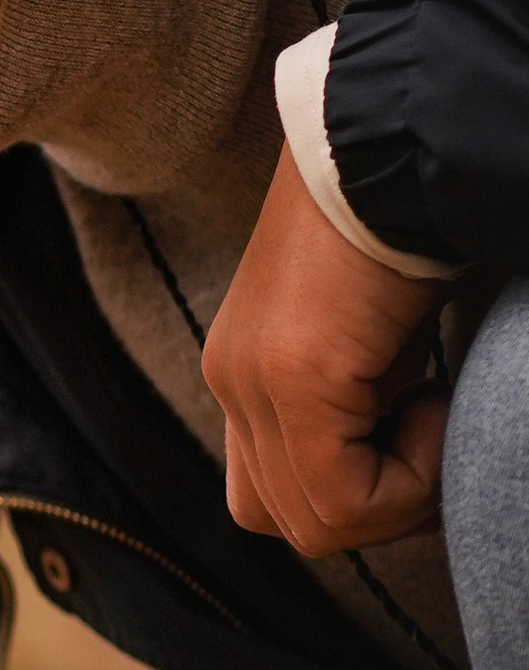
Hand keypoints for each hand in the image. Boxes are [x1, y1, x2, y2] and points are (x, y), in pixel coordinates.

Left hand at [203, 146, 450, 553]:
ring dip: (400, 493)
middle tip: (432, 430)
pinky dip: (410, 479)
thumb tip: (402, 459)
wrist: (400, 146)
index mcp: (245, 369)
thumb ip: (365, 399)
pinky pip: (345, 497)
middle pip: (289, 519)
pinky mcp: (293, 378)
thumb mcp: (376, 337)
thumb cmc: (410, 228)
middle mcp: (233, 380)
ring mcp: (251, 381)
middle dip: (378, 505)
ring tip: (435, 403)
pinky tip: (435, 393)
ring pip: (320, 523)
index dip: (360, 492)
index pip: (274, 496)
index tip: (420, 420)